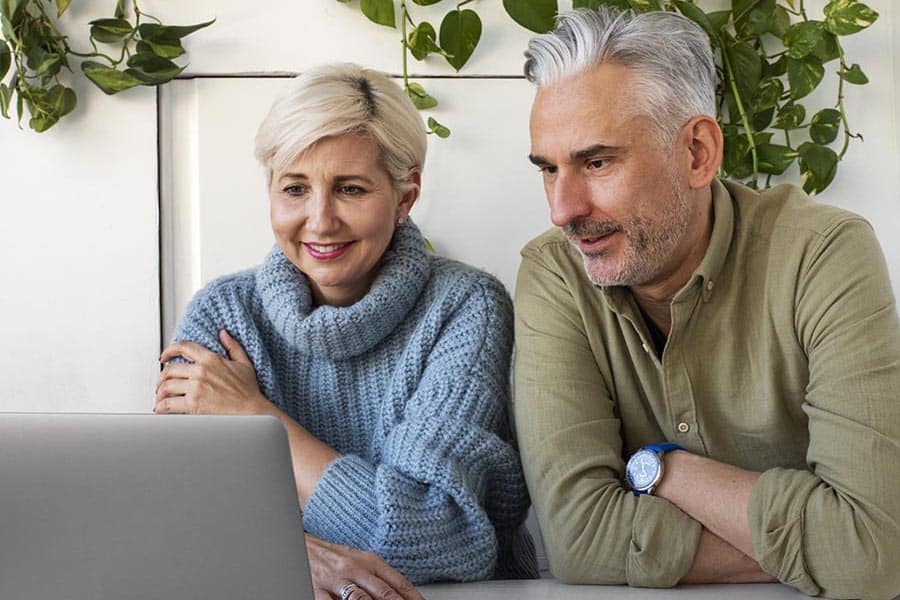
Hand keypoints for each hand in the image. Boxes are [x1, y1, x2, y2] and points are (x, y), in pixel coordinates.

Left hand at [155, 330, 270, 414]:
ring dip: (160, 393)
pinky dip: (161, 407)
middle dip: (162, 377)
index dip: (169, 350)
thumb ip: (233, 346)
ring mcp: (196, 388)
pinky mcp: (193, 404)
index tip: (164, 357)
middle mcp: (201, 371)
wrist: (252, 411)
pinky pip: (169, 404)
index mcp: (211, 359)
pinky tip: (161, 409)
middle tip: (161, 383)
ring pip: (166, 386)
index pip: (183, 347)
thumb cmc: (249, 391)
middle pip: (170, 369)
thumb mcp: (244, 363)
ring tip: (160, 397)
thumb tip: (223, 334)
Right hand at [305, 534, 424, 599]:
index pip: (398, 582)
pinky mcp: (317, 589)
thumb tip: (400, 594)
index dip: (413, 597)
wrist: (300, 545)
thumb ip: (376, 577)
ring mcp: (336, 579)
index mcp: (369, 560)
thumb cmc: (331, 556)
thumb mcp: (357, 560)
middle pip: (384, 593)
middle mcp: (355, 568)